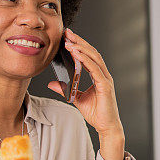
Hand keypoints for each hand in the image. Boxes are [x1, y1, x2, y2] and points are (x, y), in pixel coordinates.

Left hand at [48, 28, 125, 159]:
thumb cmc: (96, 113)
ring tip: (69, 41)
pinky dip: (86, 60)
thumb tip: (52, 83)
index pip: (89, 56)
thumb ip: (66, 89)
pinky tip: (77, 54)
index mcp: (98, 76)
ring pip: (94, 58)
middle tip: (67, 33)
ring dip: (81, 48)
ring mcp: (106, 79)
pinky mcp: (105, 86)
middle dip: (80, 42)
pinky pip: (95, 69)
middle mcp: (104, 75)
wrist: (106, 127)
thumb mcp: (76, 98)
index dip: (79, 45)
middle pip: (92, 53)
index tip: (68, 37)